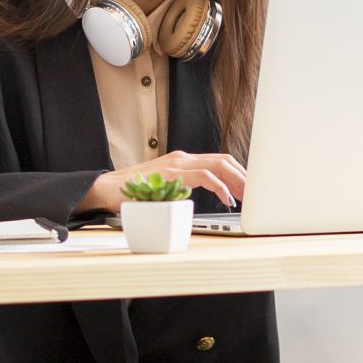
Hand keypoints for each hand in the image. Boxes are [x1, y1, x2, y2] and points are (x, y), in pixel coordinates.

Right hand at [77, 150, 246, 215]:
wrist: (106, 189)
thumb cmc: (132, 192)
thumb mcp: (163, 189)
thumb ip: (180, 191)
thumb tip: (195, 203)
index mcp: (182, 161)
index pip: (218, 161)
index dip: (238, 173)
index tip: (249, 190)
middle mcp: (182, 158)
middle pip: (224, 159)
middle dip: (244, 176)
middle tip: (256, 194)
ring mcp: (177, 164)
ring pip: (218, 164)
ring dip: (237, 180)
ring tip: (248, 196)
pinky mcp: (172, 174)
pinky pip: (204, 175)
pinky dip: (220, 186)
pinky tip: (227, 198)